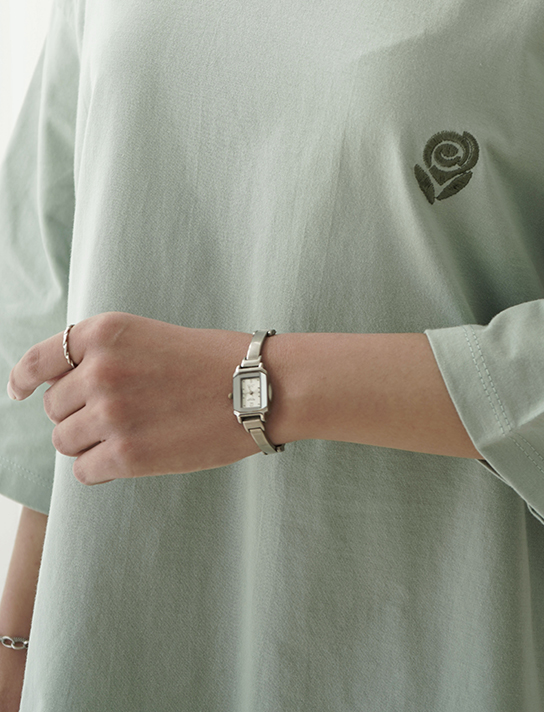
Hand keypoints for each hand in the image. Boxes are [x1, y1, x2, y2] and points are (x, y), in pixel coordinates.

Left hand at [7, 313, 263, 484]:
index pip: (38, 360)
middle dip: (79, 413)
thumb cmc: (214, 361)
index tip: (19, 391)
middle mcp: (99, 370)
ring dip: (90, 442)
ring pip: (66, 441)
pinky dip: (102, 467)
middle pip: (54, 408)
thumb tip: (56, 390)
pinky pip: (84, 470)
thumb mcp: (149, 336)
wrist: (260, 386)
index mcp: (105, 333)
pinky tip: (134, 455)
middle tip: (122, 414)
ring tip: (132, 434)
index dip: (23, 379)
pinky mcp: (126, 454)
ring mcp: (110, 413)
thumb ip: (103, 356)